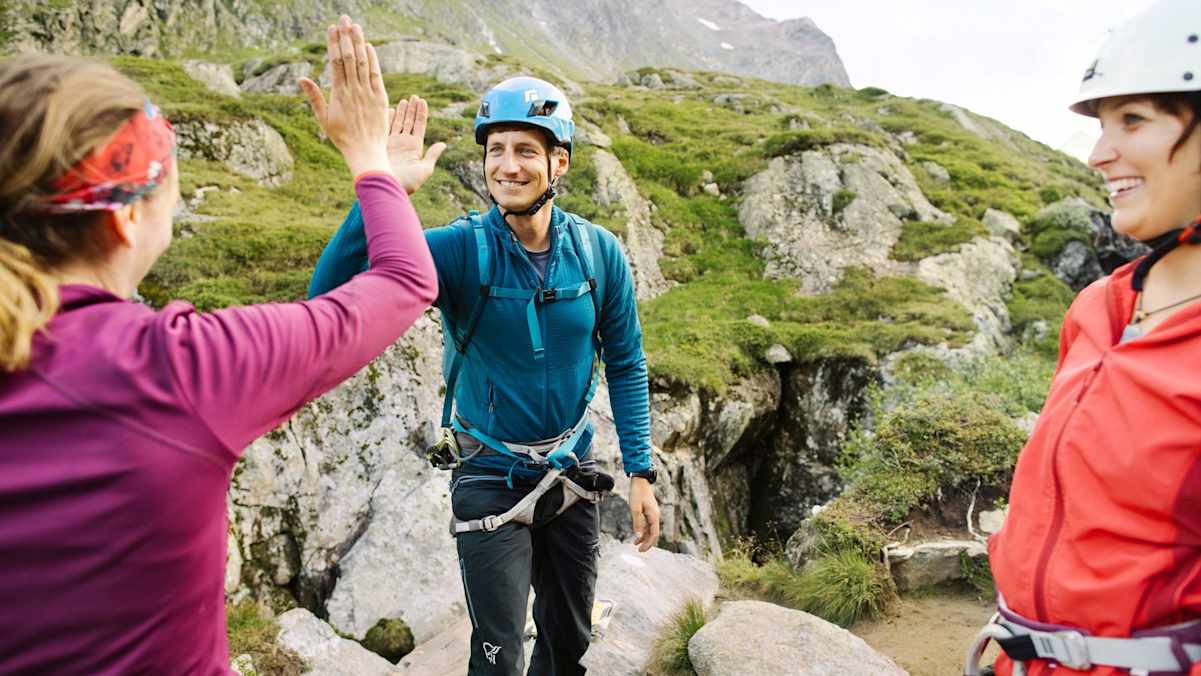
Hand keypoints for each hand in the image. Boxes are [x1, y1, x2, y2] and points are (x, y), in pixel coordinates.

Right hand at [298, 16, 389, 177]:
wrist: (365, 152)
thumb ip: (314, 97)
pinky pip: (376, 75)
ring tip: (355, 26)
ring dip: (359, 42)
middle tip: (344, 18)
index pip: (335, 62)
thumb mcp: (323, 119)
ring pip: (362, 62)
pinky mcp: (380, 98)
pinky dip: (372, 59)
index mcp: (338, 93)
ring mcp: (367, 93)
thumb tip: (301, 78)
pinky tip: (369, 46)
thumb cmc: (342, 137)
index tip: (332, 28)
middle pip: (348, 57)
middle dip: (346, 36)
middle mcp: (353, 90)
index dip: (334, 43)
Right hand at [387, 95, 446, 193]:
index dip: (421, 113)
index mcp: (415, 147)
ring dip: (400, 111)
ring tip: (404, 100)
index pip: (419, 126)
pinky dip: (386, 118)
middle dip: (411, 109)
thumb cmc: (407, 182)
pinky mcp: (380, 144)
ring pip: (397, 123)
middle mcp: (403, 144)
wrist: (387, 187)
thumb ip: (432, 155)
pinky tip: (389, 108)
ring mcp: (391, 143)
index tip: (422, 100)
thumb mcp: (424, 170)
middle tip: (413, 96)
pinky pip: (384, 128)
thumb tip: (443, 144)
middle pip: (409, 122)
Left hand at [629, 477, 660, 552]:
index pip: (654, 534)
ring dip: (644, 537)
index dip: (648, 544)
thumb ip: (637, 522)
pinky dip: (643, 530)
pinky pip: (648, 524)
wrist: (640, 481)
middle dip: (647, 543)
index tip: (641, 550)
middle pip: (654, 534)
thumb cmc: (637, 494)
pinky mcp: (649, 512)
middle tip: (639, 550)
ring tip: (635, 544)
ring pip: (650, 530)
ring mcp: (653, 514)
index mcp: (654, 516)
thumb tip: (638, 535)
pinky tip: (637, 534)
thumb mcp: (635, 508)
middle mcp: (655, 516)